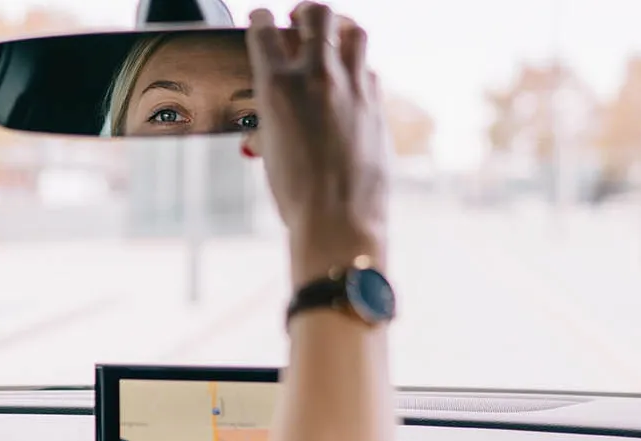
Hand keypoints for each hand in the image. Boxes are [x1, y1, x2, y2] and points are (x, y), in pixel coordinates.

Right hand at [245, 2, 390, 286]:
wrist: (338, 221)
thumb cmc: (295, 194)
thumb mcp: (269, 147)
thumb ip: (272, 115)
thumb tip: (271, 109)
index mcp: (278, 86)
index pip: (265, 28)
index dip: (262, 19)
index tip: (263, 21)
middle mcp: (318, 78)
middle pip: (318, 13)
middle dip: (307, 11)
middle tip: (300, 21)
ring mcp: (354, 89)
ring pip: (355, 32)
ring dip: (339, 31)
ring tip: (330, 43)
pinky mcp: (378, 106)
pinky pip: (369, 71)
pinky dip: (357, 71)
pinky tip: (349, 87)